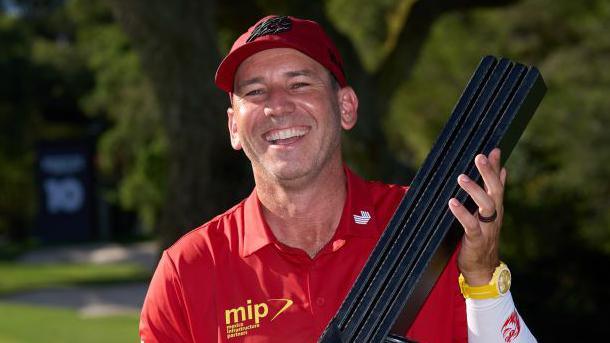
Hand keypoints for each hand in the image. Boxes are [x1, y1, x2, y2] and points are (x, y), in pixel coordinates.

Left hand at [448, 148, 506, 285]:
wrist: (483, 268)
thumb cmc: (483, 237)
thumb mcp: (488, 213)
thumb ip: (492, 192)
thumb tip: (502, 169)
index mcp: (496, 208)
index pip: (498, 183)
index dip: (495, 166)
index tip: (493, 149)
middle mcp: (494, 216)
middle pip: (495, 190)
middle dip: (488, 172)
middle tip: (479, 156)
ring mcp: (487, 228)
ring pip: (486, 205)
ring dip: (474, 190)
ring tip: (462, 177)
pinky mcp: (476, 239)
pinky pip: (471, 225)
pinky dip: (462, 213)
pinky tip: (452, 202)